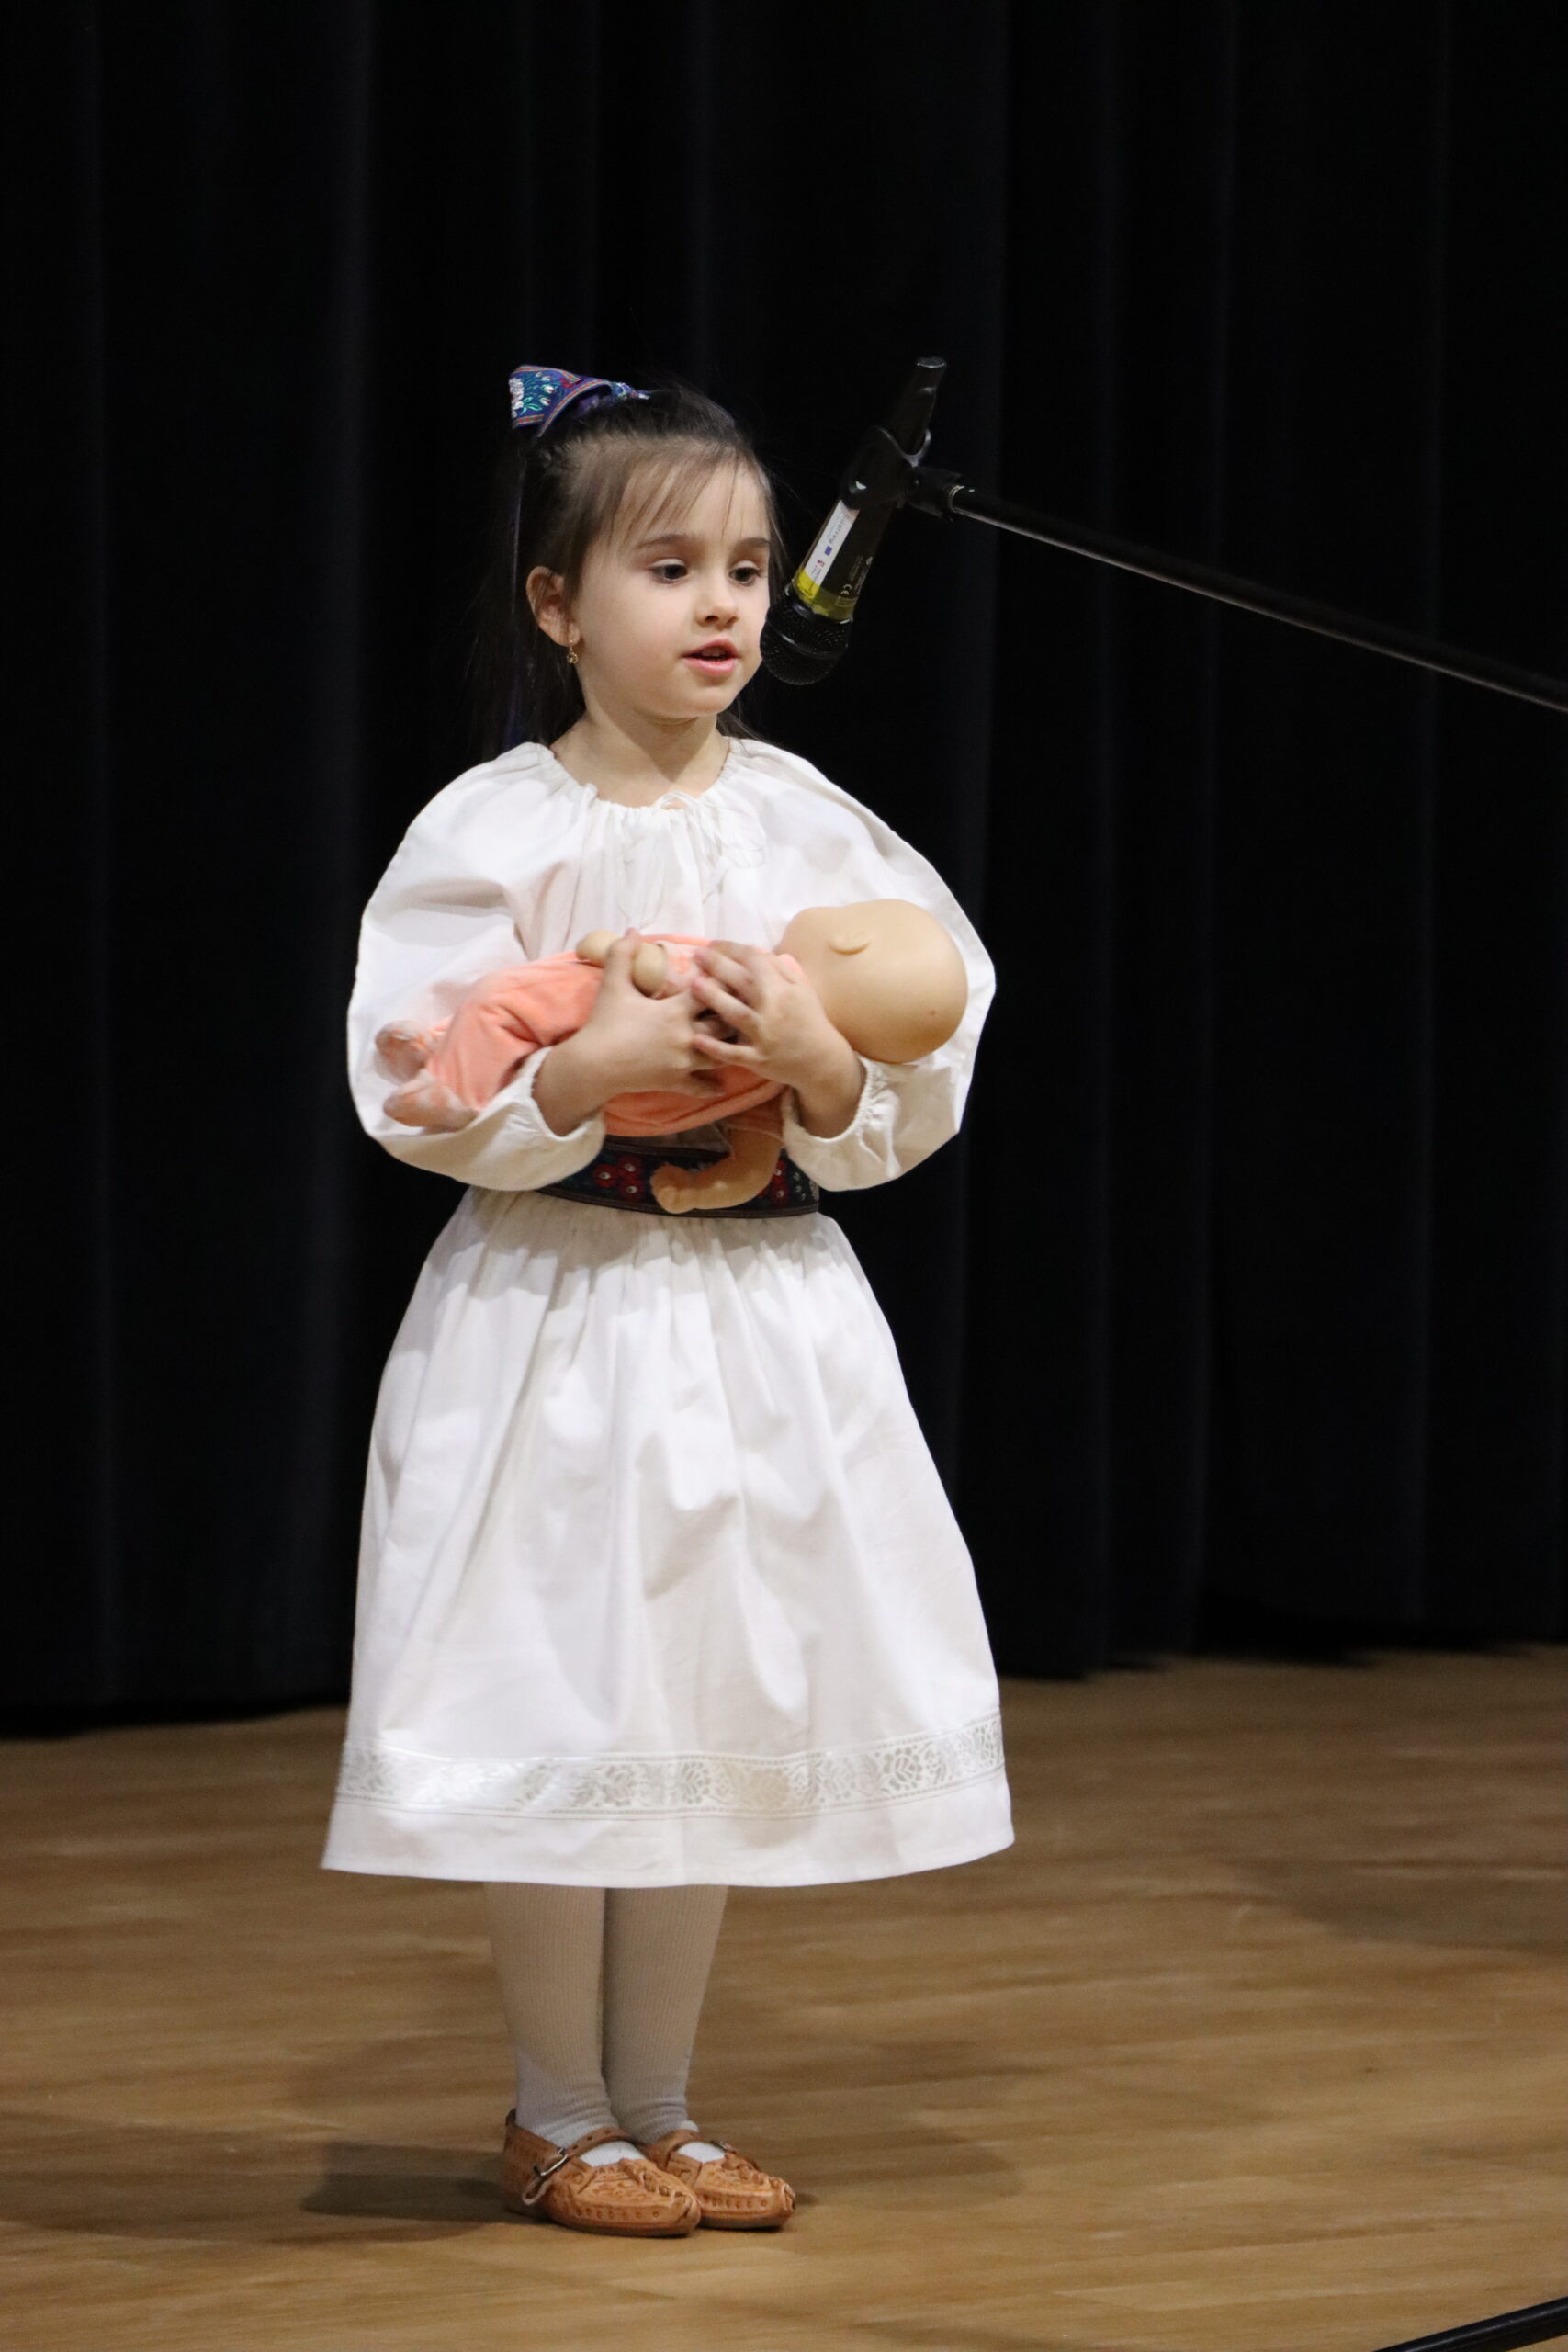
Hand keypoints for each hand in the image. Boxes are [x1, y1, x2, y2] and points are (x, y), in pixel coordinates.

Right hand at [534, 932, 726, 1134]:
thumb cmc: (604, 1023)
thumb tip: (632, 929)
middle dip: (732, 1016)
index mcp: (675, 1011)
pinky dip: (712, 1085)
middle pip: (724, 1025)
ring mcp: (683, 1062)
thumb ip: (623, 955)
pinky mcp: (676, 1082)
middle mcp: (686, 1037)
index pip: (712, 992)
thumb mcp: (613, 986)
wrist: (593, 1065)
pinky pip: (701, 1087)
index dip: (722, 984)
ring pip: (720, 1055)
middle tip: (741, 1009)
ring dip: (728, 1047)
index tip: (728, 979)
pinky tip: (721, 1083)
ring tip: (736, 1041)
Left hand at [688, 940, 863, 1133]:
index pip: (755, 961)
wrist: (822, 1060)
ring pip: (735, 1015)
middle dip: (717, 966)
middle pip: (742, 982)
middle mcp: (773, 1010)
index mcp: (783, 990)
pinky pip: (734, 1054)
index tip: (714, 944)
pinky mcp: (757, 1059)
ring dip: (714, 999)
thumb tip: (755, 951)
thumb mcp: (802, 990)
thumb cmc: (810, 1020)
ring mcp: (764, 1036)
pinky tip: (697, 1038)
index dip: (733, 949)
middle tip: (696, 954)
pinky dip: (716, 1048)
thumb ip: (779, 969)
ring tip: (693, 984)